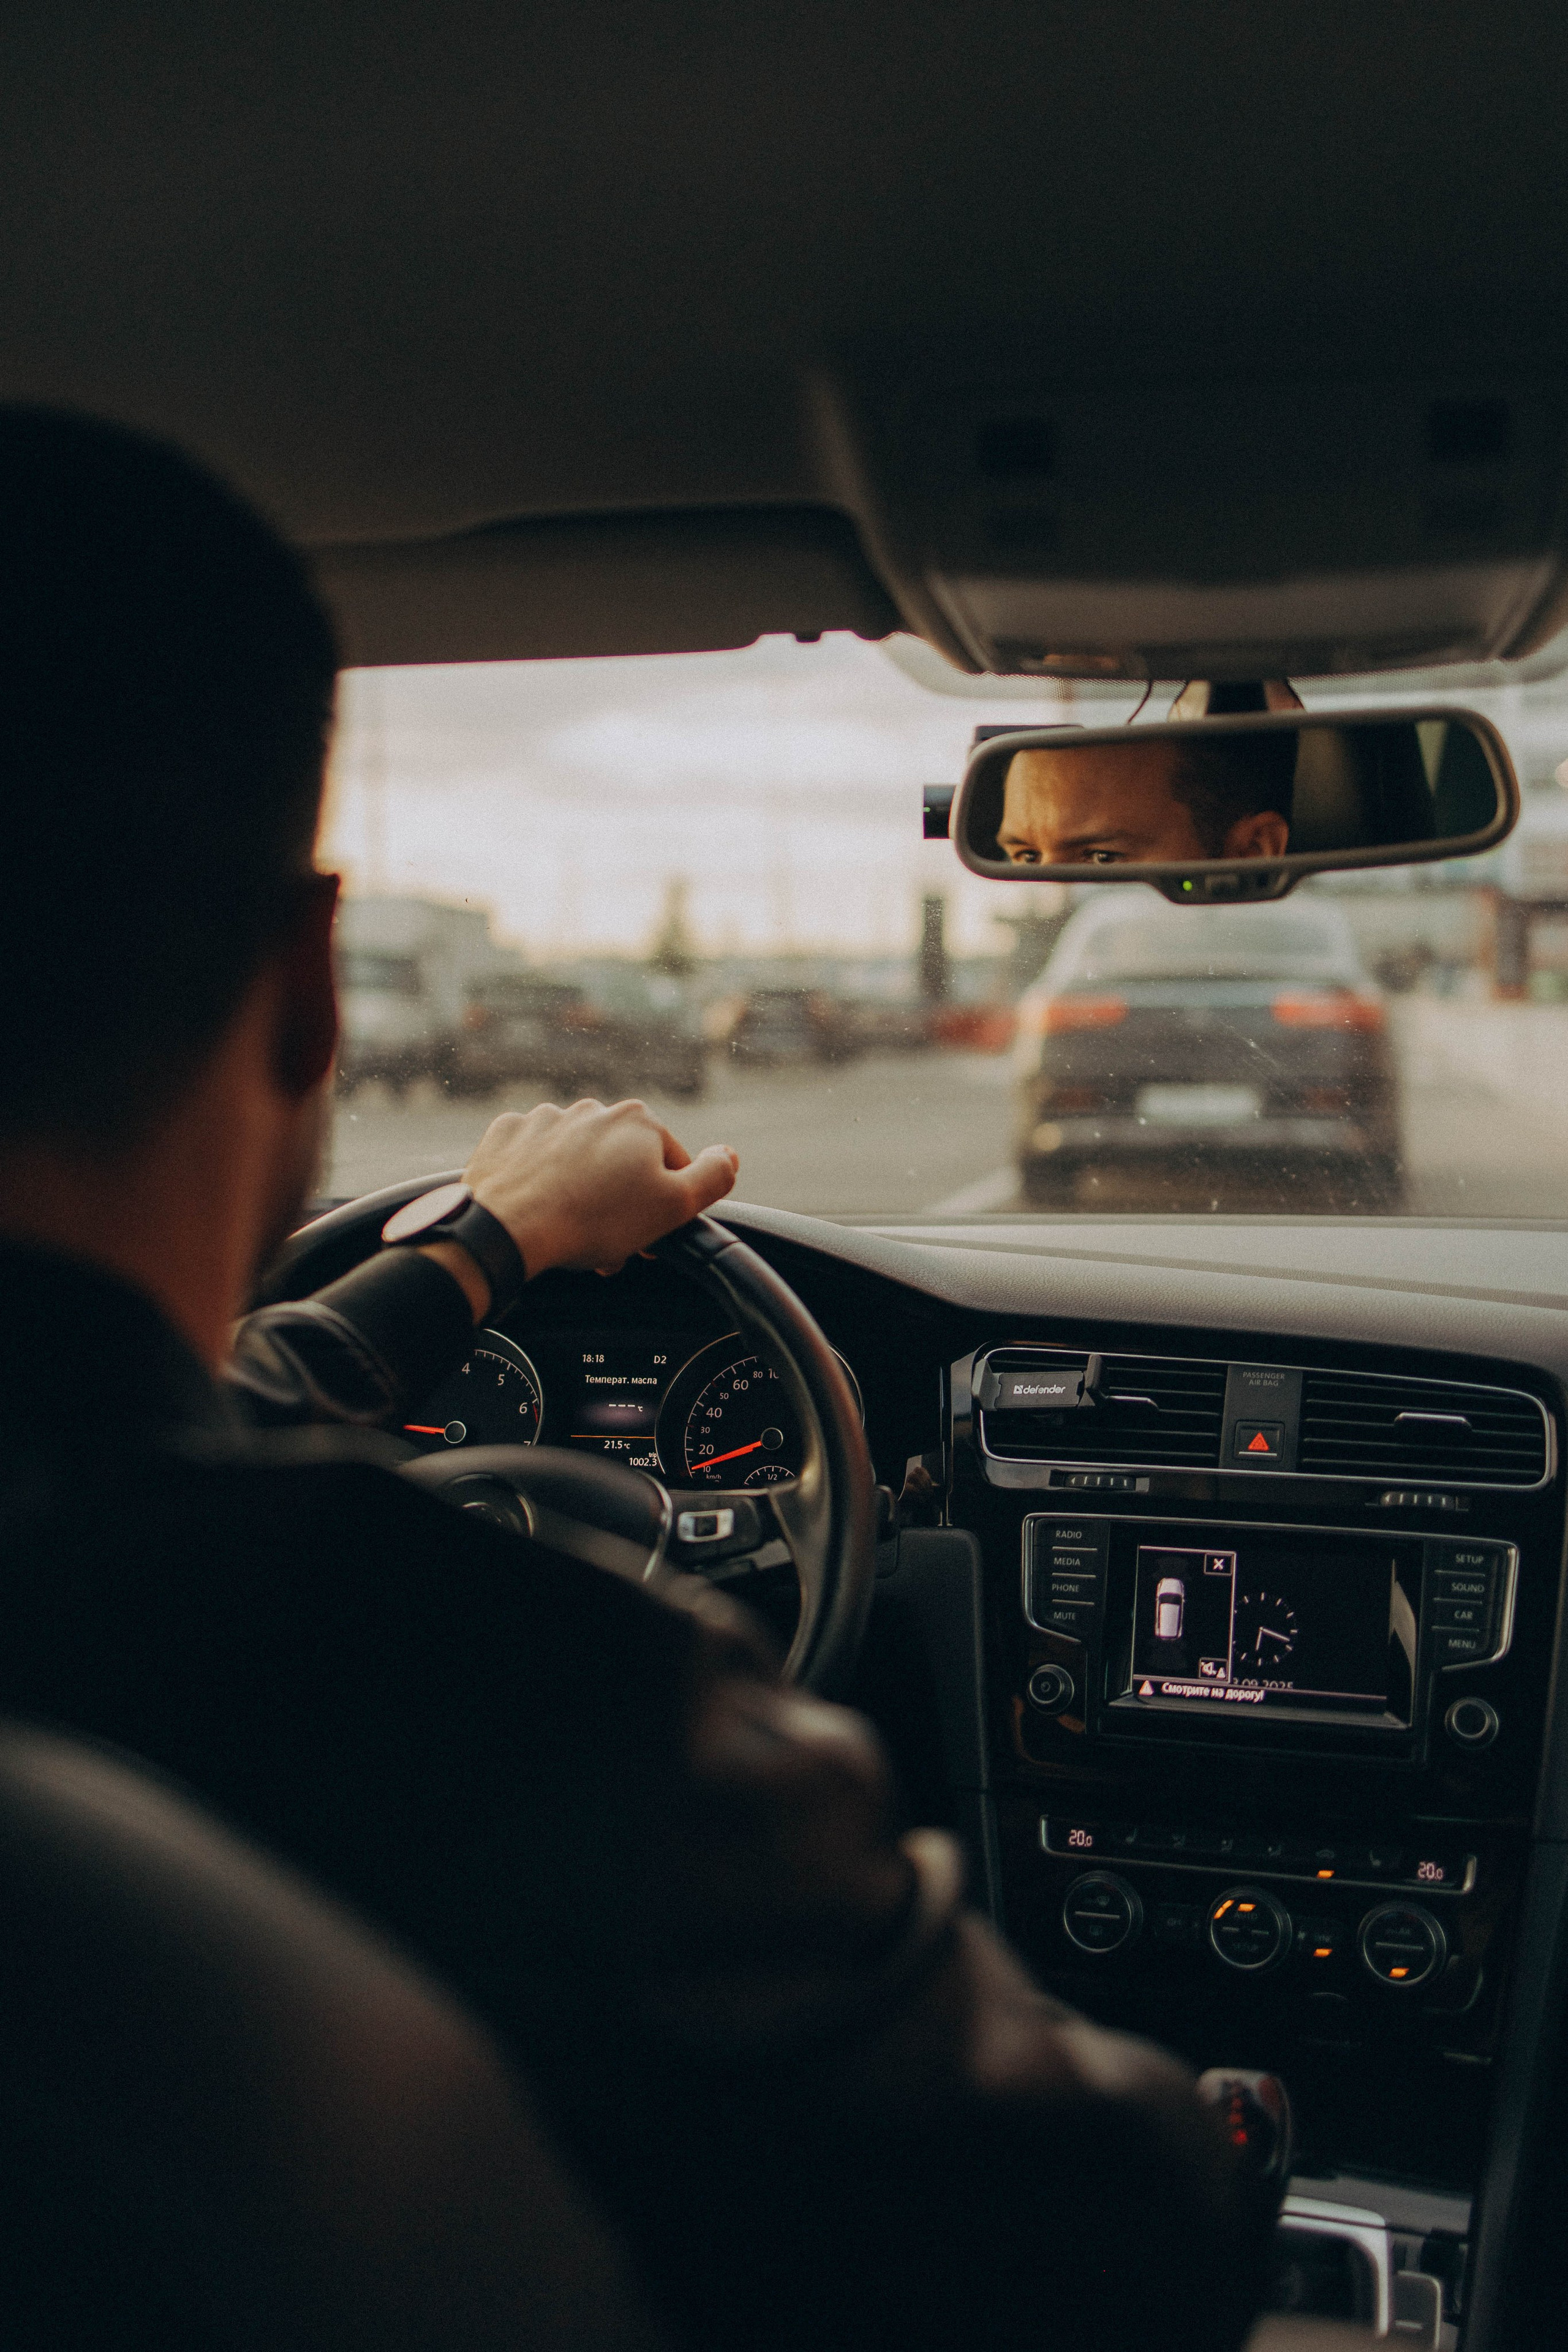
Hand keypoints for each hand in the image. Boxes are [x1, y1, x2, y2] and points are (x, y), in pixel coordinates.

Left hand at [462, 1099, 737, 1280]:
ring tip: (570, 1233)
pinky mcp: (507, 1136)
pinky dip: (537, 1182)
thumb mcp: (675, 1206)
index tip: (648, 1236)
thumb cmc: (594, 1220)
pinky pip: (532, 1160)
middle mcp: (592, 1109)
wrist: (507, 1227)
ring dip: (580, 1192)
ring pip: (576, 1162)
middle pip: (620, 1164)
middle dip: (620, 1203)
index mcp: (638, 1121)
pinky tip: (537, 1210)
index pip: (670, 1166)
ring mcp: (545, 1119)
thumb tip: (729, 1155)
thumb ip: (713, 1177)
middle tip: (609, 1244)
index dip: (664, 1207)